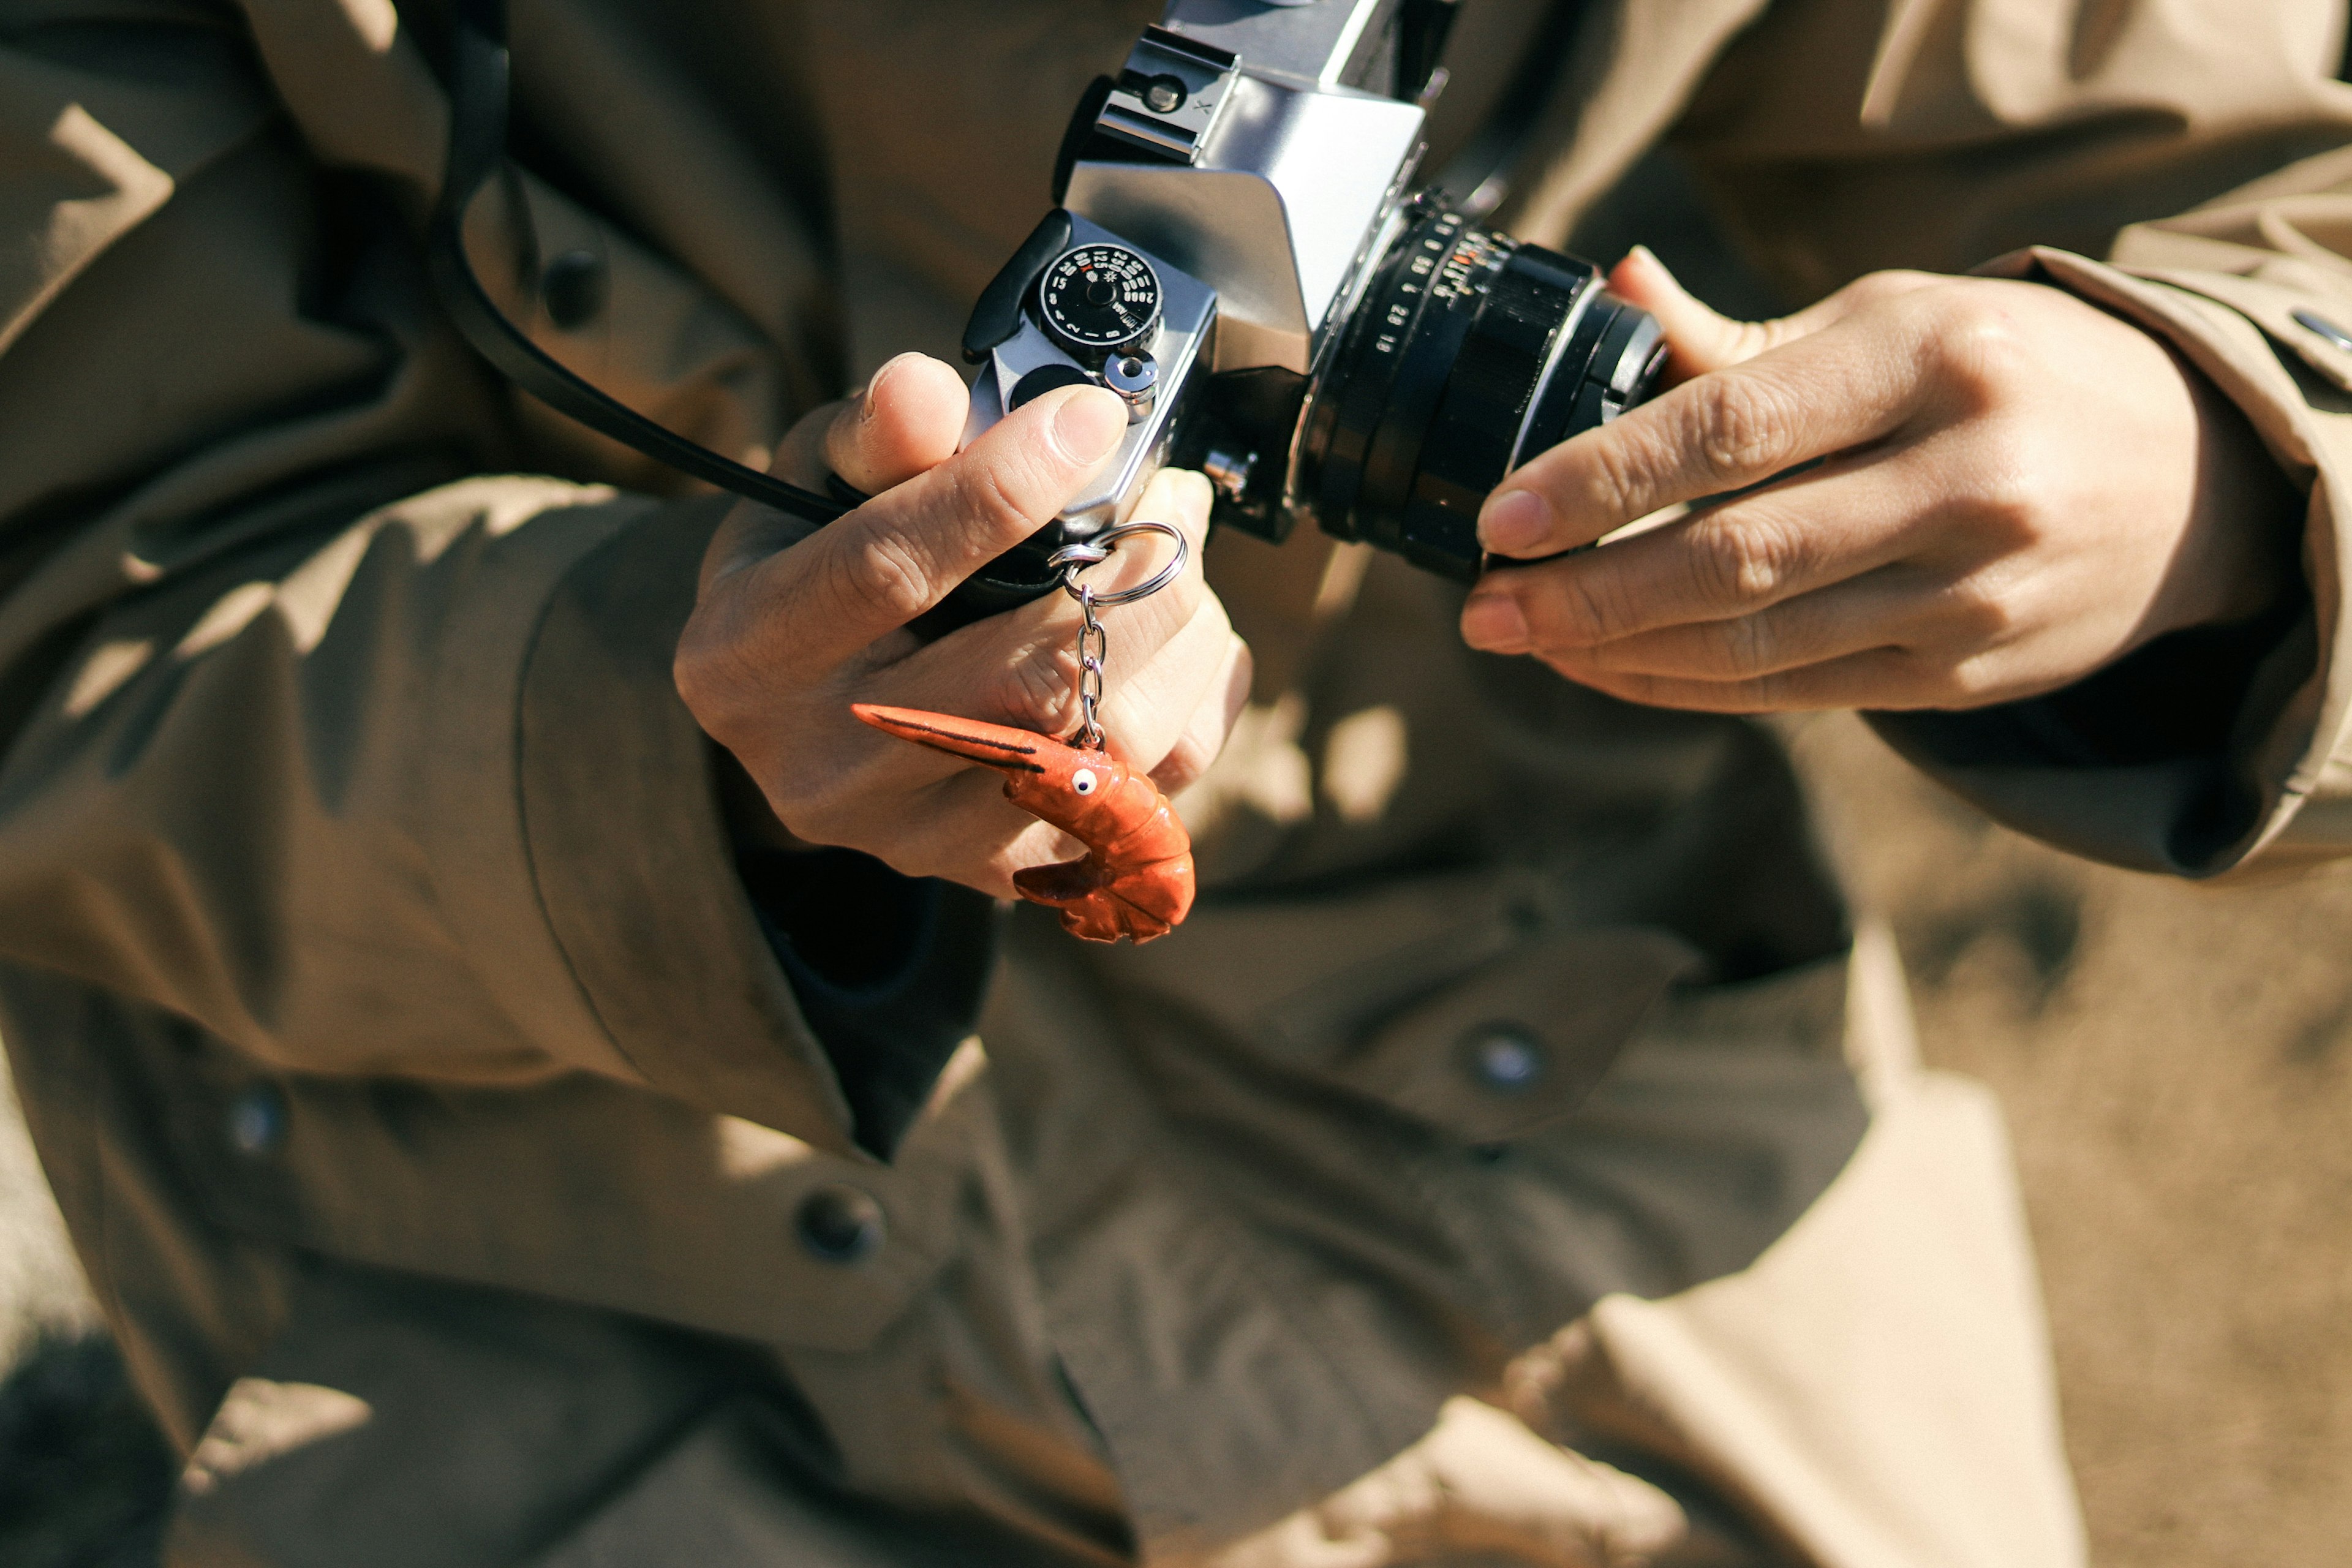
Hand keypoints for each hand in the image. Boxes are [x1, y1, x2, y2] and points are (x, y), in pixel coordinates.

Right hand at [675, 353, 1249, 896]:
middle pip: (1022, 682)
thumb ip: (874, 436)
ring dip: (1177, 642)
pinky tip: (1182, 644)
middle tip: (1176, 496)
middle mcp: (825, 772)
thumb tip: (928, 391)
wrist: (810, 713)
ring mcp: (918, 840)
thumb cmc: (818, 568)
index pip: (887, 572)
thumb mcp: (813, 483)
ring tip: (1181, 564)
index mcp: (750, 657)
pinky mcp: (1004, 877)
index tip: (1092, 417)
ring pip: (1102, 756)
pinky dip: (1191, 709)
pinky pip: (1146, 807)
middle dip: (1134, 574)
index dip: (1002, 489)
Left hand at [1458, 249, 2297, 710]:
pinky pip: (1796, 692)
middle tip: (1484, 609)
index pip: (1734, 428)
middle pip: (1735, 558)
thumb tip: (1617, 290)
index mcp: (1934, 362)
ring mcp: (1972, 593)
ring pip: (1757, 644)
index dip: (1602, 479)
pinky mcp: (1968, 677)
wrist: (2191, 480)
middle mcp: (1964, 481)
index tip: (1500, 518)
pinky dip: (1687, 686)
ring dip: (1619, 652)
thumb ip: (1749, 340)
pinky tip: (1609, 668)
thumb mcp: (1896, 322)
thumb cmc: (2007, 375)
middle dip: (1587, 592)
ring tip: (1526, 637)